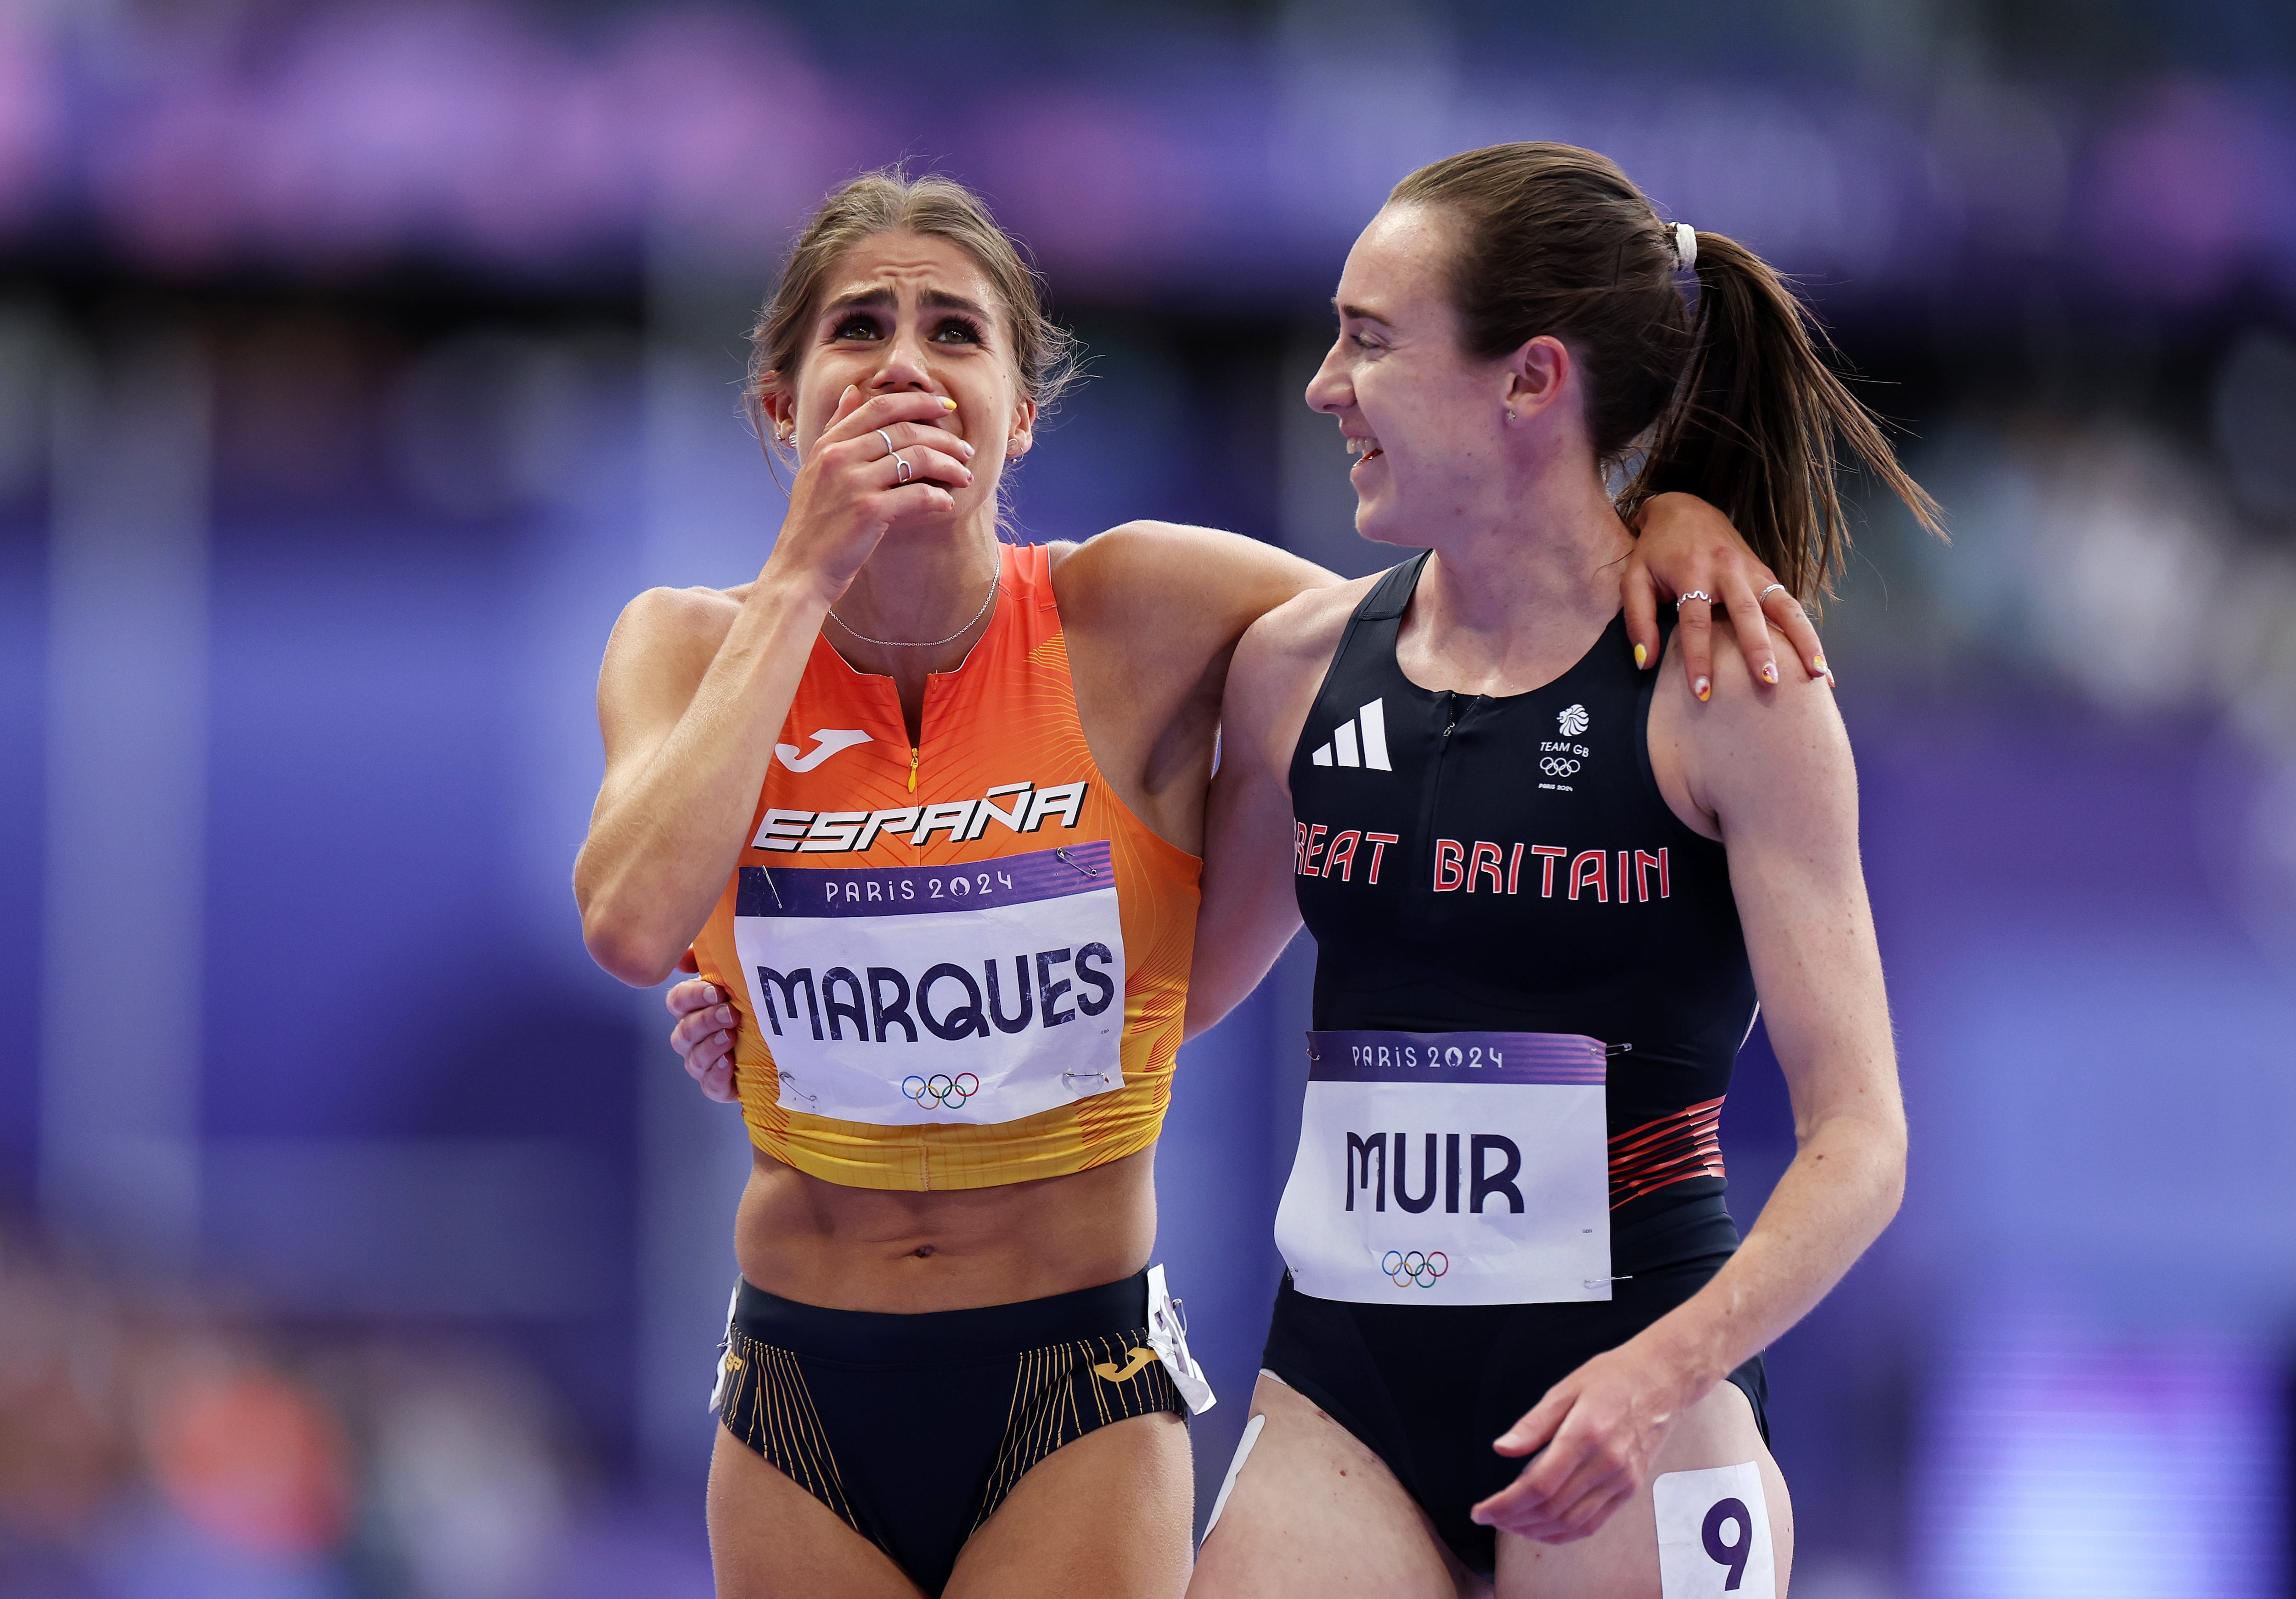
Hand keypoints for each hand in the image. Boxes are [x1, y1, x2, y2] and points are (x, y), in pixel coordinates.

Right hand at [665, 972, 739, 1103]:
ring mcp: (702, 1063)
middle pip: (684, 1031)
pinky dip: (718, 1075)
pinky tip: (730, 1064)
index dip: (694, 996)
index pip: (678, 1002)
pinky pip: (709, 1084)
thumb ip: (709, 962)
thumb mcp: (735, 978)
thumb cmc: (750, 1004)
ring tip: (732, 1037)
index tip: (719, 992)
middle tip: (731, 1013)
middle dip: (706, 1021)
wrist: (776, 1044)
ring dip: (712, 1046)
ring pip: (694, 1059)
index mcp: (692, 1010)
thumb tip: (684, 959)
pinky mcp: (717, 1085)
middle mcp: (691, 1037)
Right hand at [767, 386, 978, 598]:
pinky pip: (918, 494)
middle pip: (906, 430)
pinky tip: (946, 503)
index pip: (880, 407)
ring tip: (964, 476)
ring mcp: (854, 483)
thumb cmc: (813, 525)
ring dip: (949, 466)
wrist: (799, 570)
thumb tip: (852, 391)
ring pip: (918, 458)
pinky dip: (938, 497)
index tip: (946, 407)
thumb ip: (836, 428)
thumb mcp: (814, 469)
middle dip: (944, 437)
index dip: (919, 402)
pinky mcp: (869, 511)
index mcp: (828, 444)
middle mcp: (839, 457)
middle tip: (965, 449)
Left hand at [1470, 1339, 1693, 1544]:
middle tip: (1489, 1517)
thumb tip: (1502, 1449)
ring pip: (1572, 1523)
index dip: (1505, 1505)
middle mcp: (1606, 1464)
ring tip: (1509, 1524)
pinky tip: (1543, 1529)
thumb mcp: (1566, 1388)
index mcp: (1585, 1435)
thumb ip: (1533, 1424)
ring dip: (1535, 1531)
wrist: (1662, 1380)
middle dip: (1513, 1520)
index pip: (1539, 1485)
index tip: (1481, 1510)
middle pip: (1552, 1509)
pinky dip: (1564, 1533)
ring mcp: (1621, 1480)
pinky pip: (1594, 1523)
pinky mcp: (1630, 1488)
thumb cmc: (1612, 1377)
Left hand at [1624, 493, 1829, 700]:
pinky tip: (1820, 665)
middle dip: (1759, 648)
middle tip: (1769, 682)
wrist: (1684, 509)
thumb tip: (1646, 662)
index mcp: (1692, 571)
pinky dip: (1808, 634)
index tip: (1702, 692)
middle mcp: (1728, 570)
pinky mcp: (1767, 575)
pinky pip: (1791, 606)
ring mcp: (1753, 571)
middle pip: (1747, 612)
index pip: (1696, 621)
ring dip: (1803, 640)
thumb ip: (1638, 619)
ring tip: (1818, 675)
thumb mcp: (1634, 579)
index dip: (1698, 657)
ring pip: (1783, 606)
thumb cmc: (1656, 551)